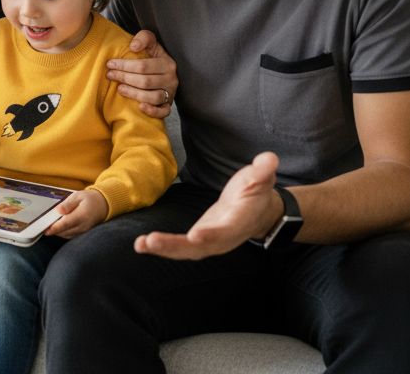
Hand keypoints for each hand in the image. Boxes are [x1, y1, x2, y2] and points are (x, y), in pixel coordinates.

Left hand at [45, 189, 108, 237]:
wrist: (103, 205)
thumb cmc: (90, 199)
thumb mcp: (78, 196)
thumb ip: (68, 204)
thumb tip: (58, 210)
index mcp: (81, 215)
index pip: (66, 224)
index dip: (55, 228)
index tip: (46, 230)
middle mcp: (83, 226)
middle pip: (64, 231)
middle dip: (53, 230)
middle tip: (43, 226)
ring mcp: (83, 231)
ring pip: (66, 235)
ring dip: (58, 232)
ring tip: (49, 225)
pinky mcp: (82, 233)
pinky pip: (70, 235)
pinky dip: (63, 232)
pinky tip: (58, 227)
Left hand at [107, 29, 178, 117]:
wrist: (164, 72)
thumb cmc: (154, 58)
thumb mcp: (152, 44)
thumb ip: (144, 38)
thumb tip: (134, 46)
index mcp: (167, 63)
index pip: (143, 66)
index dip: (124, 65)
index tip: (110, 64)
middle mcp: (171, 79)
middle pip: (145, 82)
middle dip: (124, 78)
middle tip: (110, 75)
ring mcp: (170, 94)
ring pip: (153, 97)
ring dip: (134, 94)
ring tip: (119, 89)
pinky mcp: (168, 106)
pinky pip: (163, 112)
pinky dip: (152, 110)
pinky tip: (140, 107)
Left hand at [134, 152, 282, 259]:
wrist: (256, 212)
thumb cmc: (256, 192)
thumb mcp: (261, 179)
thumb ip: (262, 171)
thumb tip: (269, 159)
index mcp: (239, 222)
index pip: (226, 230)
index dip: (212, 234)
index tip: (195, 235)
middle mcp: (223, 238)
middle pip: (200, 246)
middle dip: (176, 246)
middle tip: (153, 241)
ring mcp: (210, 242)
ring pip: (186, 251)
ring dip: (164, 249)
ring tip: (142, 244)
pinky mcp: (197, 242)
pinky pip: (178, 248)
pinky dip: (160, 248)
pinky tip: (140, 244)